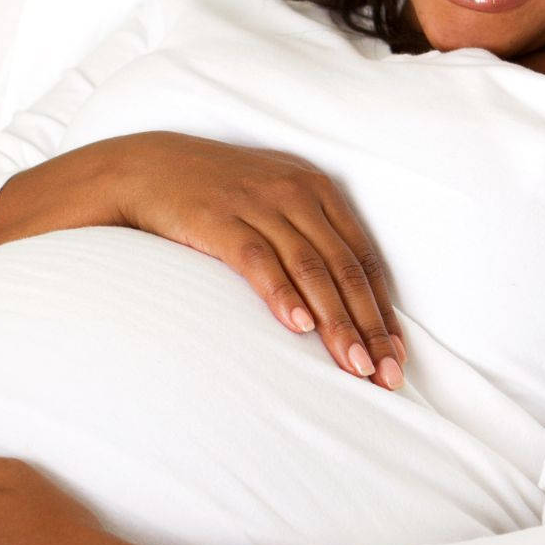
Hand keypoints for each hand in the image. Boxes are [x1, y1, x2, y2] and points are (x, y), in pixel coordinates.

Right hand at [113, 132, 407, 387]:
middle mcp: (297, 195)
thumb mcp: (274, 203)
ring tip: (353, 366)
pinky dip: (282, 295)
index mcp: (318, 191)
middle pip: (345, 270)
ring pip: (312, 269)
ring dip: (336, 322)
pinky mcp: (221, 219)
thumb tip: (343, 303)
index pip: (364, 260)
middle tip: (385, 376)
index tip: (396, 357)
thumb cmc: (217, 195)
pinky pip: (260, 261)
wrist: (148, 168)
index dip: (384, 311)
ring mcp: (259, 205)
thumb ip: (309, 238)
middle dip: (369, 327)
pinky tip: (299, 327)